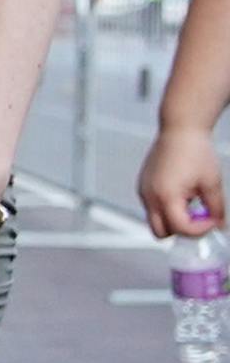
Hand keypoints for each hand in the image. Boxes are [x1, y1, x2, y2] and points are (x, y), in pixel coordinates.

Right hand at [139, 123, 225, 237]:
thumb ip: (216, 208)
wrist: (180, 129)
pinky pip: (153, 207)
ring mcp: (144, 191)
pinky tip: (181, 193)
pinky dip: (167, 208)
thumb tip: (219, 223)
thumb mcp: (212, 182)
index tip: (212, 222)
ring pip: (156, 221)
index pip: (181, 228)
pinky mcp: (143, 186)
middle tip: (199, 218)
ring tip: (191, 201)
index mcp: (167, 196)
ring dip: (174, 218)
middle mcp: (150, 196)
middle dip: (182, 230)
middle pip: (161, 233)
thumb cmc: (194, 149)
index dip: (200, 229)